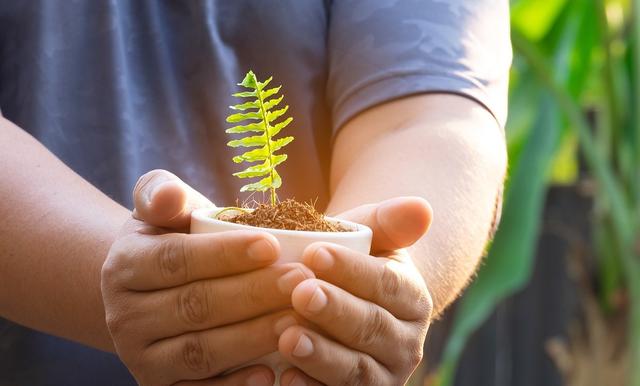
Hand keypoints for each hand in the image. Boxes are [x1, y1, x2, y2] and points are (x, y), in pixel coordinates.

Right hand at [101, 170, 312, 385]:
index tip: (272, 244)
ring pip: (201, 351)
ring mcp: (142, 358)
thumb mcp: (159, 210)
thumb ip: (161, 193)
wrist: (150, 292)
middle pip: (194, 306)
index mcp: (125, 267)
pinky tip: (271, 373)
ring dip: (252, 337)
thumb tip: (171, 195)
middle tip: (300, 280)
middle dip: (252, 294)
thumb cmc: (169, 240)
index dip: (224, 253)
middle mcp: (125, 318)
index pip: (177, 259)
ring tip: (298, 320)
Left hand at [277, 197, 433, 385]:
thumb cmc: (352, 262)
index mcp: (413, 298)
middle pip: (372, 327)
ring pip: (357, 369)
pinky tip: (286, 377)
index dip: (352, 271)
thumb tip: (422, 208)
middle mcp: (406, 342)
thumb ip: (391, 221)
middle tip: (300, 293)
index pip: (387, 284)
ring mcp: (384, 375)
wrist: (343, 301)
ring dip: (322, 355)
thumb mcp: (370, 236)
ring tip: (287, 336)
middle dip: (335, 311)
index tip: (315, 252)